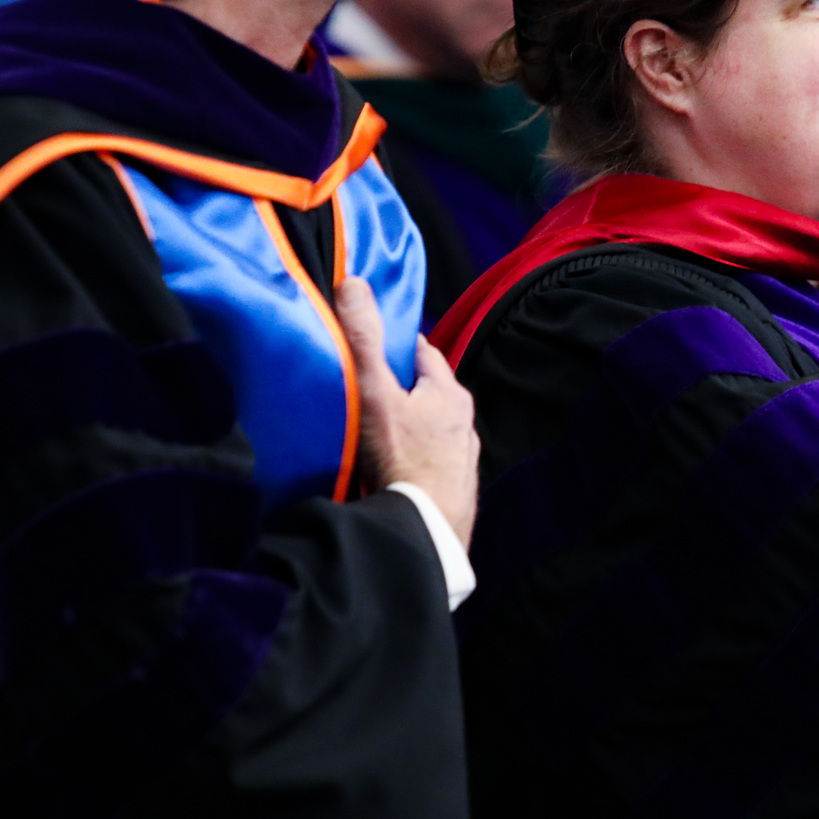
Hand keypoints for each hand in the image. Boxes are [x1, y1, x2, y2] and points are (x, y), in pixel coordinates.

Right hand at [336, 277, 478, 545]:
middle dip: (396, 391)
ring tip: (367, 437)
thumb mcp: (374, 392)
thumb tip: (353, 282)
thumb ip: (363, 339)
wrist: (423, 536)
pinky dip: (409, 464)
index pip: (419, 353)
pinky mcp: (454, 494)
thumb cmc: (401, 462)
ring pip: (428, 432)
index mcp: (450, 394)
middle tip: (358, 394)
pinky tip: (385, 474)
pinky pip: (427, 466)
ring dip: (404, 430)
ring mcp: (462, 462)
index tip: (365, 348)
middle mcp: (464, 426)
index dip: (390, 347)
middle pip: (424, 394)